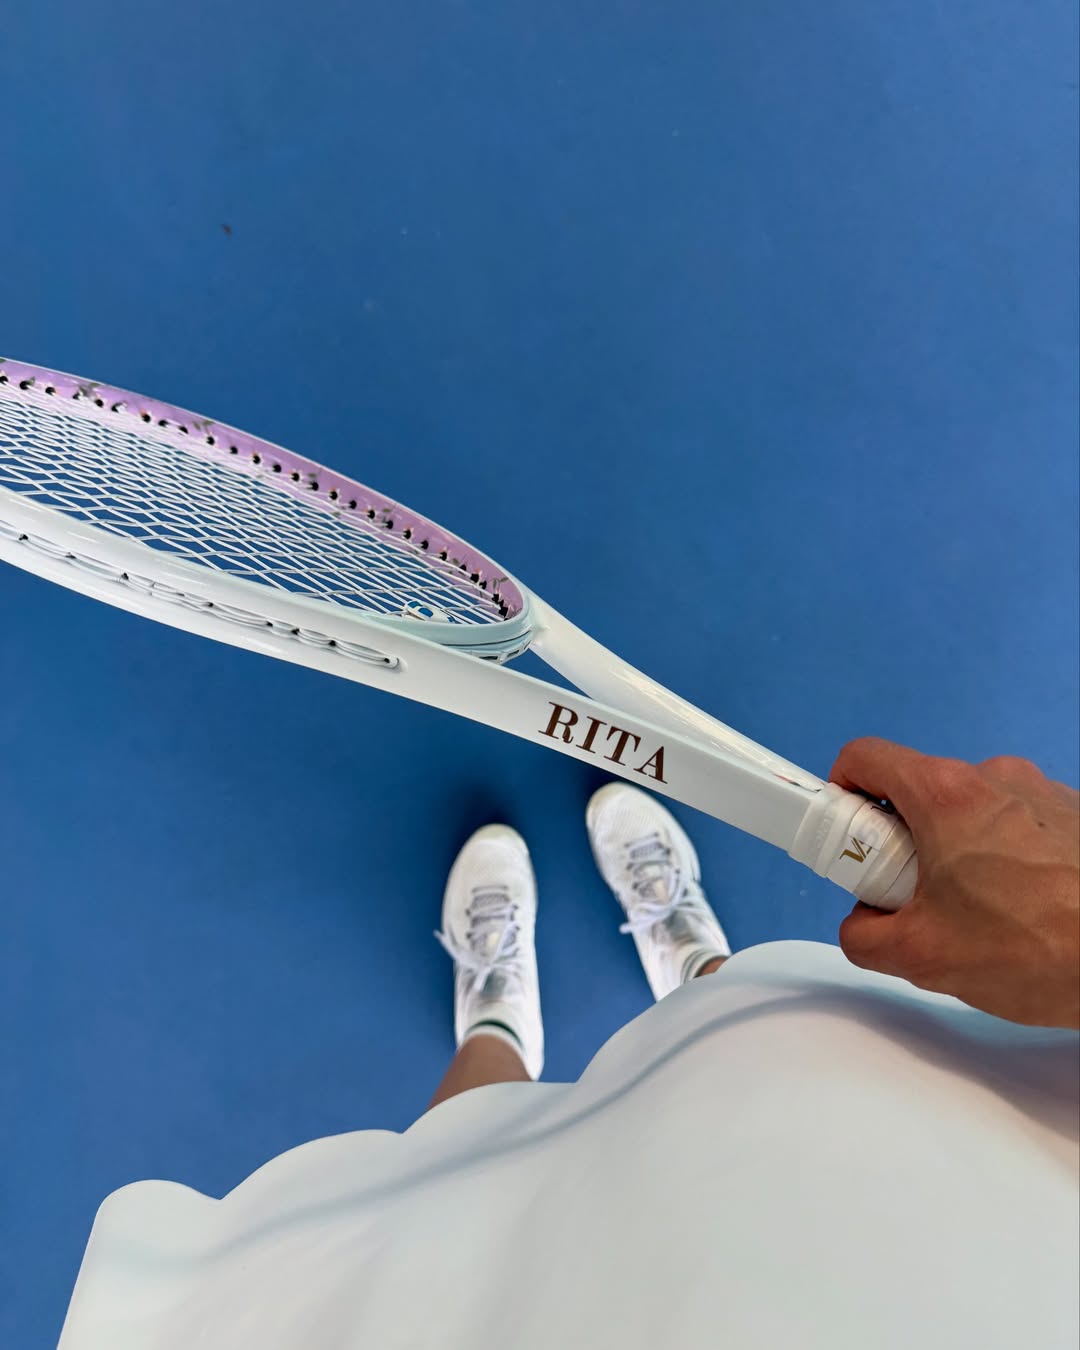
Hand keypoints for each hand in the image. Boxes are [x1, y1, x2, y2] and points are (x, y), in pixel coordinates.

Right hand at [830, 738, 1079, 1028]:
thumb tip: (862, 925)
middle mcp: (994, 778)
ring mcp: (1041, 793)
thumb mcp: (924, 956)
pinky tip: (1025, 916)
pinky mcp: (1076, 818)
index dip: (839, 795)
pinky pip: (1017, 828)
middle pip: (917, 793)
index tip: (844, 840)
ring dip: (957, 857)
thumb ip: (866, 935)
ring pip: (970, 814)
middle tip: (914, 901)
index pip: (864, 758)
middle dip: (901, 846)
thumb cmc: (1044, 947)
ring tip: (980, 919)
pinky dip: (1005, 864)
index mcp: (945, 795)